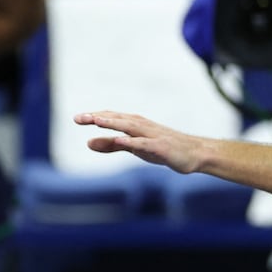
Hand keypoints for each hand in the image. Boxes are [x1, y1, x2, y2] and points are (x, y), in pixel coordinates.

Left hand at [74, 110, 205, 173]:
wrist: (194, 154)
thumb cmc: (162, 148)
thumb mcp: (132, 147)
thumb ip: (111, 145)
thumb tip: (88, 143)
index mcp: (135, 125)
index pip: (112, 118)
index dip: (94, 117)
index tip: (77, 118)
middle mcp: (142, 126)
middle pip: (118, 119)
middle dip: (99, 117)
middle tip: (79, 117)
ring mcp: (153, 136)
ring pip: (130, 127)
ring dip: (113, 123)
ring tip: (96, 121)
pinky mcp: (161, 147)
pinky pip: (145, 143)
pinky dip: (132, 141)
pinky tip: (120, 140)